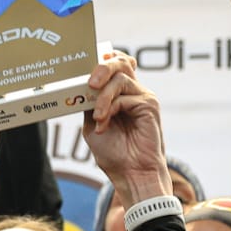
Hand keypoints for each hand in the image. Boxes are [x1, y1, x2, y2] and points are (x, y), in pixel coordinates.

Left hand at [82, 55, 168, 205]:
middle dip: (102, 67)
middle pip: (120, 62)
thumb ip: (89, 103)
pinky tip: (104, 123)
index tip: (87, 62)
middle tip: (91, 83)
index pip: (114, 64)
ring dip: (103, 97)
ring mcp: (142, 97)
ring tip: (98, 117)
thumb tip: (80, 84)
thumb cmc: (113, 153)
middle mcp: (132, 92)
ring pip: (120, 78)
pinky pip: (125, 96)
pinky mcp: (149, 104)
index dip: (103, 57)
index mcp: (119, 94)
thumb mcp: (92, 124)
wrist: (130, 173)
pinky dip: (110, 108)